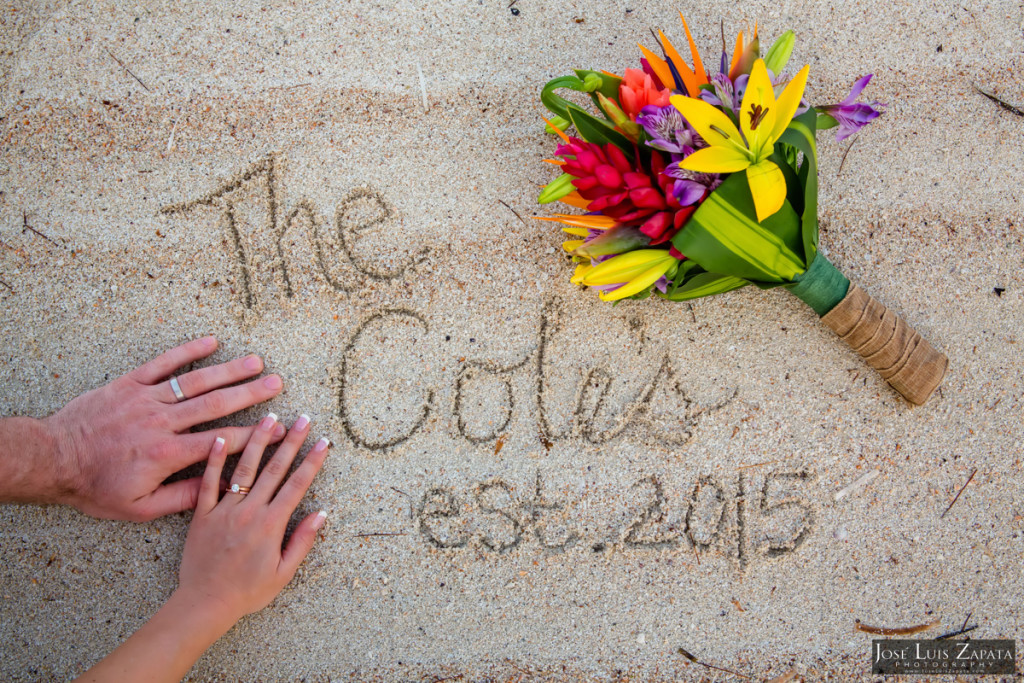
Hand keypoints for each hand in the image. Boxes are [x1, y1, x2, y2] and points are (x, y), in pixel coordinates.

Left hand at [45, 336, 285, 520]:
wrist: (54, 460)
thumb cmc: (96, 487)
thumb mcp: (139, 507)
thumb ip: (182, 497)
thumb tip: (220, 489)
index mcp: (167, 454)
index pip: (221, 442)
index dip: (255, 436)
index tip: (279, 429)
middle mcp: (161, 422)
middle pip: (215, 404)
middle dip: (251, 394)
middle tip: (278, 384)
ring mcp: (146, 399)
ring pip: (195, 382)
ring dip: (228, 370)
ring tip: (256, 362)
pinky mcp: (129, 384)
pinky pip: (163, 364)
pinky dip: (187, 351)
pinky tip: (210, 342)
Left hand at [73, 416, 328, 682]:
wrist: (204, 604)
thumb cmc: (247, 593)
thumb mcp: (283, 573)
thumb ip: (302, 541)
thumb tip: (321, 514)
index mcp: (271, 524)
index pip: (297, 485)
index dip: (312, 461)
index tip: (323, 441)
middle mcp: (249, 511)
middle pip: (274, 469)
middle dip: (291, 441)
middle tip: (303, 418)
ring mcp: (224, 510)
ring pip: (244, 468)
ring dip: (258, 441)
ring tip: (269, 418)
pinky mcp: (202, 514)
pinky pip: (208, 482)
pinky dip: (214, 460)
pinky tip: (220, 437)